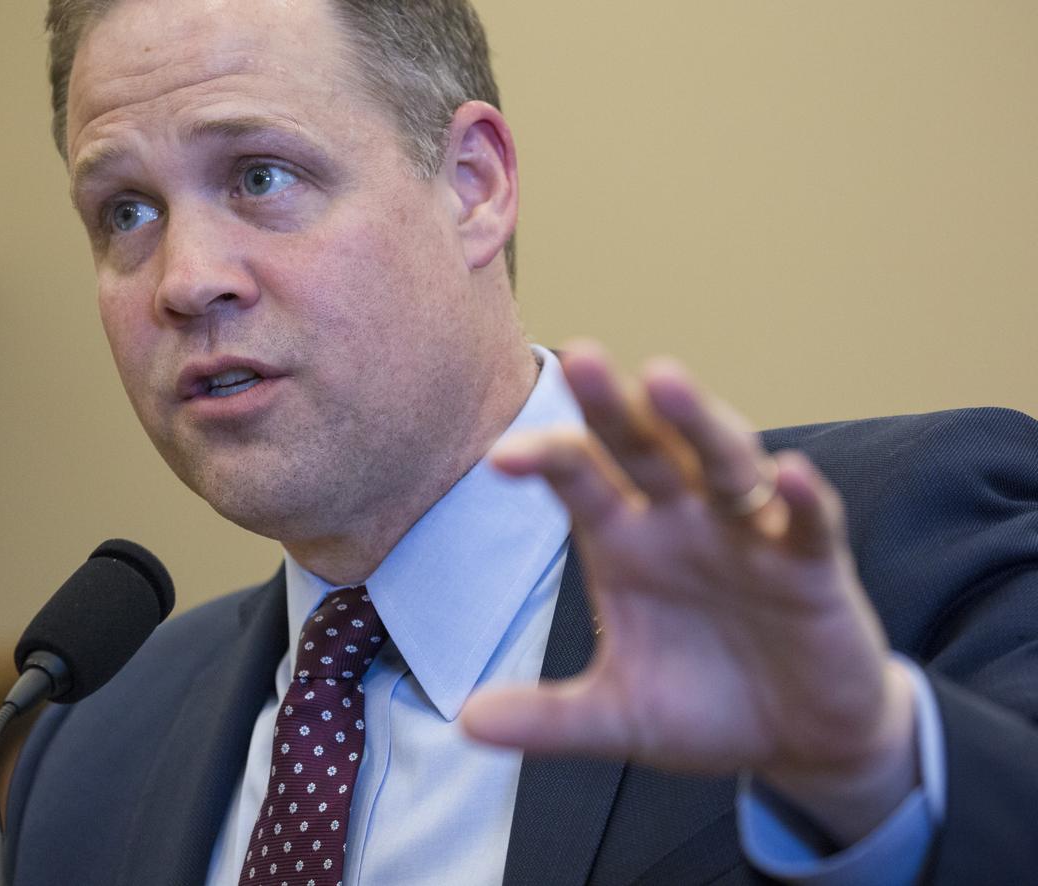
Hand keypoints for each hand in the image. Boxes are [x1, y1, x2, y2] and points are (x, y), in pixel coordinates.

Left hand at [461, 340, 916, 844]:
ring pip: (723, 463)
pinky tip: (788, 474)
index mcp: (625, 540)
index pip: (579, 480)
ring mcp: (747, 534)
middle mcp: (681, 520)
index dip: (544, 460)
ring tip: (666, 380)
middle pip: (646, 447)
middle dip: (615, 407)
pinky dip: (800, 500)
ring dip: (698, 424)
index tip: (501, 458)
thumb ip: (548, 719)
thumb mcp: (618, 717)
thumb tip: (466, 724)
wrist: (797, 740)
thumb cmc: (703, 708)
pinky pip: (807, 523)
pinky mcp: (812, 563)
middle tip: (580, 358)